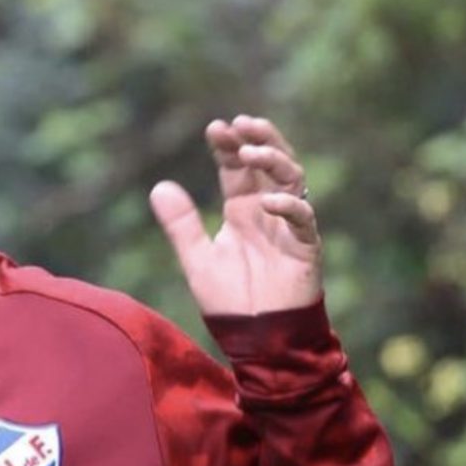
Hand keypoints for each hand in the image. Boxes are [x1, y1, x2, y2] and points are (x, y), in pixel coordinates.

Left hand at [148, 115, 321, 317]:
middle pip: (270, 163)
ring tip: (250, 152)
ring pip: (293, 181)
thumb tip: (159, 186)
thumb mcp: (197, 258)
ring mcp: (289, 228)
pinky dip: (289, 206)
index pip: (237, 168)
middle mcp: (267, 212)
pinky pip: (304, 220)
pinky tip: (269, 200)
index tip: (216, 127)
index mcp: (242, 211)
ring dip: (274, 161)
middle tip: (242, 124)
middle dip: (258, 140)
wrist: (258, 341)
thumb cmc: (230, 302)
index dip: (229, 146)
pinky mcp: (306, 249)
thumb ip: (181, 224)